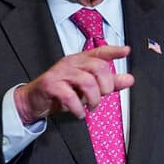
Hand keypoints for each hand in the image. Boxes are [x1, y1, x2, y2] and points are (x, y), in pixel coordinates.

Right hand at [13, 46, 132, 122]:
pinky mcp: (50, 84)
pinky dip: (78, 108)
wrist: (34, 102)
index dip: (114, 51)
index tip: (126, 51)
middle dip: (105, 85)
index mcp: (81, 60)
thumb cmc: (62, 93)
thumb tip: (129, 79)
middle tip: (102, 97)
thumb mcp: (88, 88)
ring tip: (91, 107)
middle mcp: (71, 63)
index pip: (100, 52)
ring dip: (93, 99)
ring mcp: (60, 72)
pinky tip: (79, 113)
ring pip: (86, 81)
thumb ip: (108, 83)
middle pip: (98, 67)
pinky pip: (70, 95)